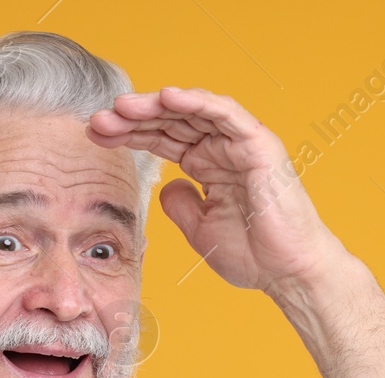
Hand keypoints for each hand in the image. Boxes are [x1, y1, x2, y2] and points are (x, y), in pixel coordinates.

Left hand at [86, 87, 348, 294]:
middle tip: (99, 119)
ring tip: (123, 106)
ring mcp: (241, 144)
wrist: (288, 273)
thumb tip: (164, 187)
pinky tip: (167, 97)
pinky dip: (197, 102)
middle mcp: (223, 149)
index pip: (163, 140)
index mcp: (208, 165)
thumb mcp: (199, 229)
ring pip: (193, 112)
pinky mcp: (259, 146)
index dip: (129, 134)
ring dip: (157, 105)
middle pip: (172, 122)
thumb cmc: (253, 254)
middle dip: (134, 118)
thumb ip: (180, 205)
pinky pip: (226, 114)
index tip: (97, 134)